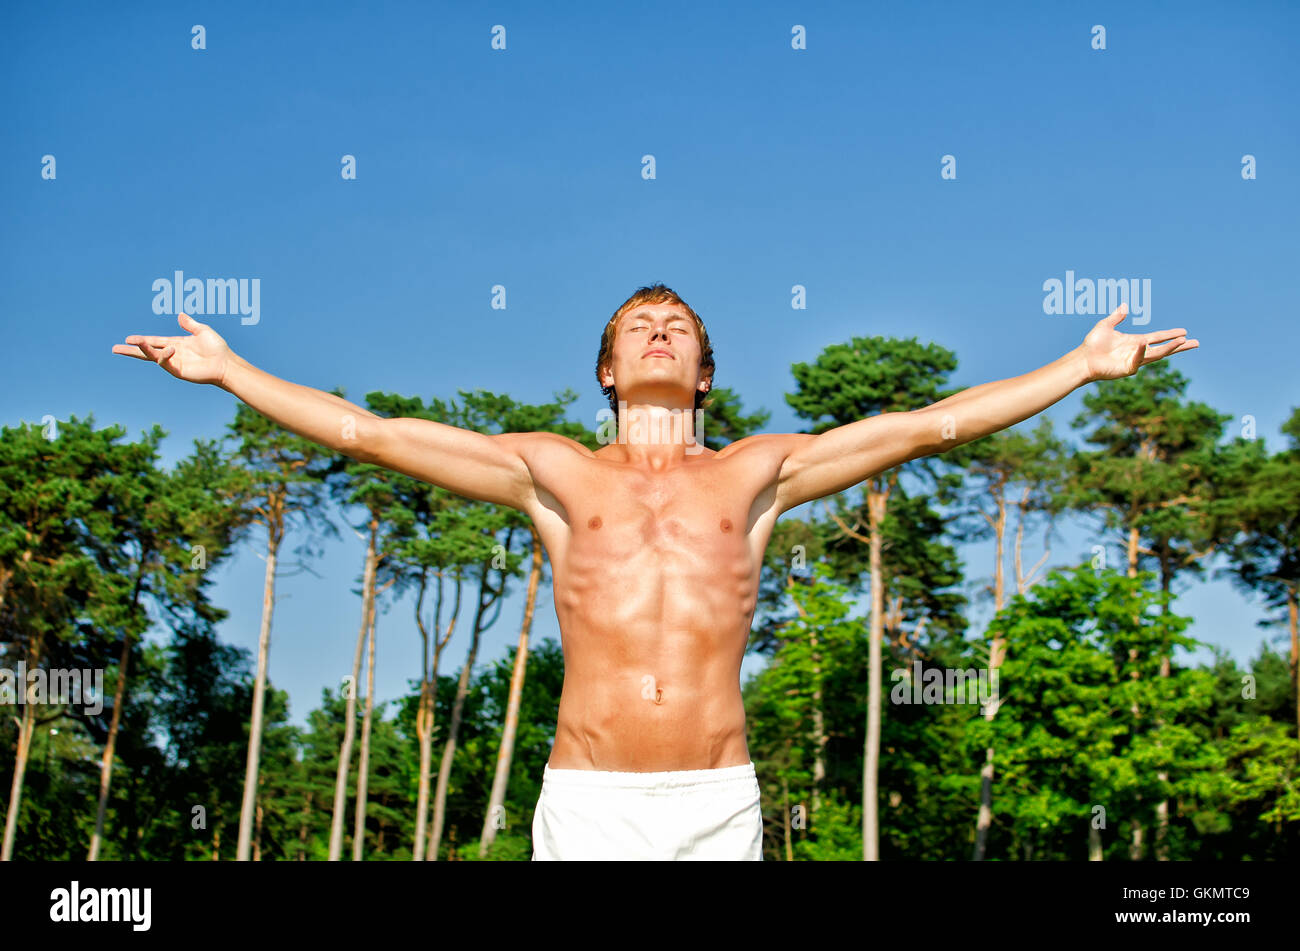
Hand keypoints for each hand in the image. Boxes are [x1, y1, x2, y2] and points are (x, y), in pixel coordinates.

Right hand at [112, 313, 233, 385]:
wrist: (226, 363)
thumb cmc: (217, 348)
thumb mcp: (203, 331)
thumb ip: (190, 324)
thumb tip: (180, 314)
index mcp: (176, 343)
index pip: (154, 341)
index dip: (142, 340)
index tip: (128, 338)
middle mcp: (173, 353)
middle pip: (147, 351)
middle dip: (132, 350)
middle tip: (115, 349)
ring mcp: (175, 363)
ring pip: (153, 356)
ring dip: (143, 350)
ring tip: (132, 343)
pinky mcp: (178, 370)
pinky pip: (166, 362)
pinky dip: (164, 355)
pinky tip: (170, 349)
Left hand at [1080, 304, 1198, 381]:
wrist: (1082, 359)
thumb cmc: (1092, 344)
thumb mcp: (1105, 326)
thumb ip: (1116, 317)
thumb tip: (1124, 305)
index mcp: (1135, 342)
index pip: (1158, 338)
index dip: (1170, 335)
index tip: (1185, 332)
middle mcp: (1138, 351)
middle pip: (1164, 348)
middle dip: (1179, 346)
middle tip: (1196, 343)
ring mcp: (1134, 361)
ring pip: (1157, 355)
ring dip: (1170, 348)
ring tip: (1184, 342)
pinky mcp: (1127, 369)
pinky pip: (1137, 359)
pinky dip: (1141, 352)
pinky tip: (1145, 344)